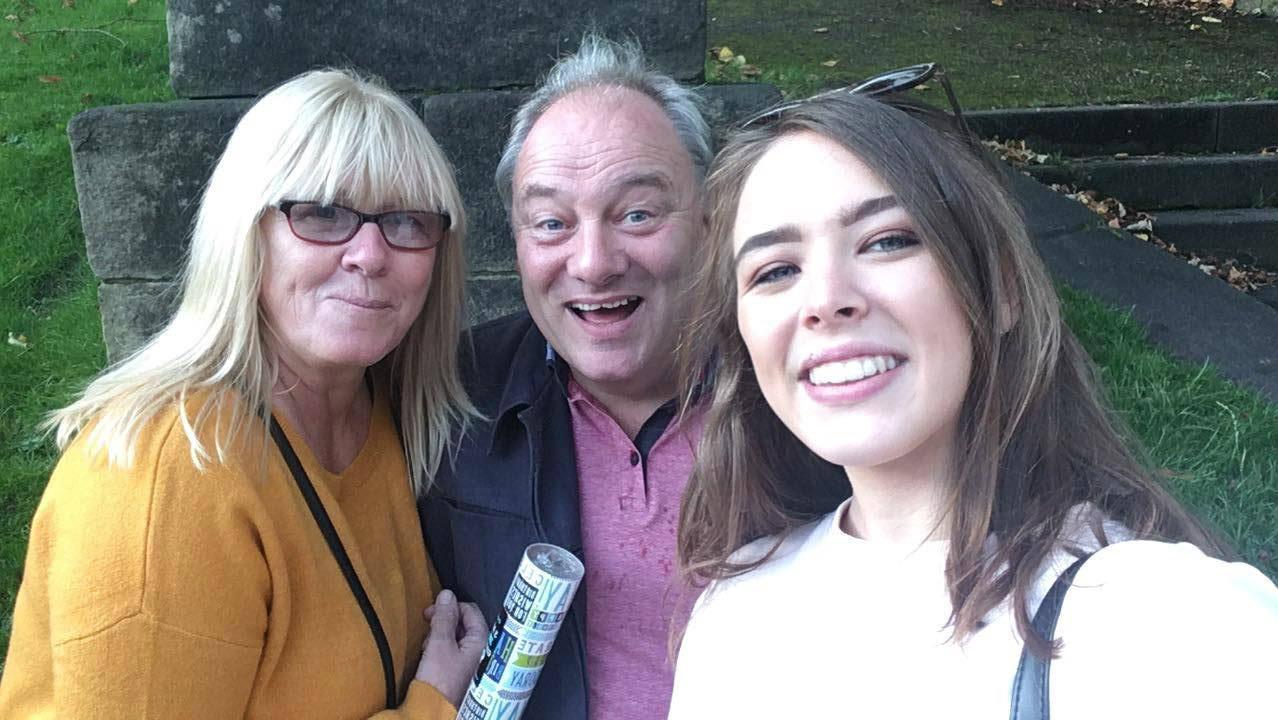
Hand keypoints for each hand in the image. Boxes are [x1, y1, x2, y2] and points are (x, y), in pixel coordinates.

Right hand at [415, 589, 487, 706]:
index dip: (450, 607)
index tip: (430, 612)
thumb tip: (447, 594)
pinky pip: (452, 650)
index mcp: (482, 640)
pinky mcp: (461, 671)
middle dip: (443, 622)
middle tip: (427, 627)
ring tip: (427, 646)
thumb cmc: (439, 679)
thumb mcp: (439, 643)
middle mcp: (482, 649)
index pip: (470, 610)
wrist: (432, 710)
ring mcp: (472, 661)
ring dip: (440, 635)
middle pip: (464, 623)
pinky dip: (440, 648)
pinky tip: (430, 655)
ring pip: (456, 636)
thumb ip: (443, 617)